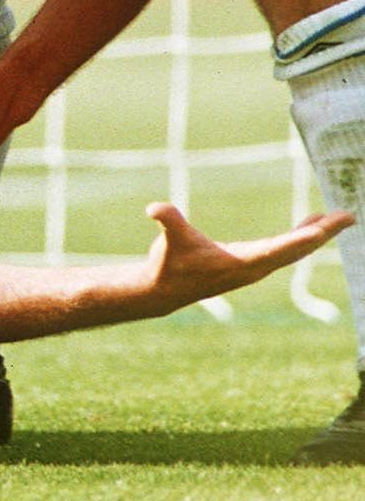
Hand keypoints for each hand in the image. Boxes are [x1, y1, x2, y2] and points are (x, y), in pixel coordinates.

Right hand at [141, 203, 351, 307]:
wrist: (164, 291)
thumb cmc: (168, 264)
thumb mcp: (168, 241)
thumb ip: (168, 222)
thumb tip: (155, 209)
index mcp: (241, 263)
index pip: (278, 250)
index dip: (302, 239)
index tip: (325, 229)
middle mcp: (255, 268)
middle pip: (297, 249)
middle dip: (323, 233)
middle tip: (348, 217)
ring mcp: (256, 267)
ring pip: (296, 250)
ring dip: (318, 234)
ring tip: (339, 217)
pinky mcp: (252, 263)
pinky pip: (286, 249)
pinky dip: (302, 235)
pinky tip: (311, 222)